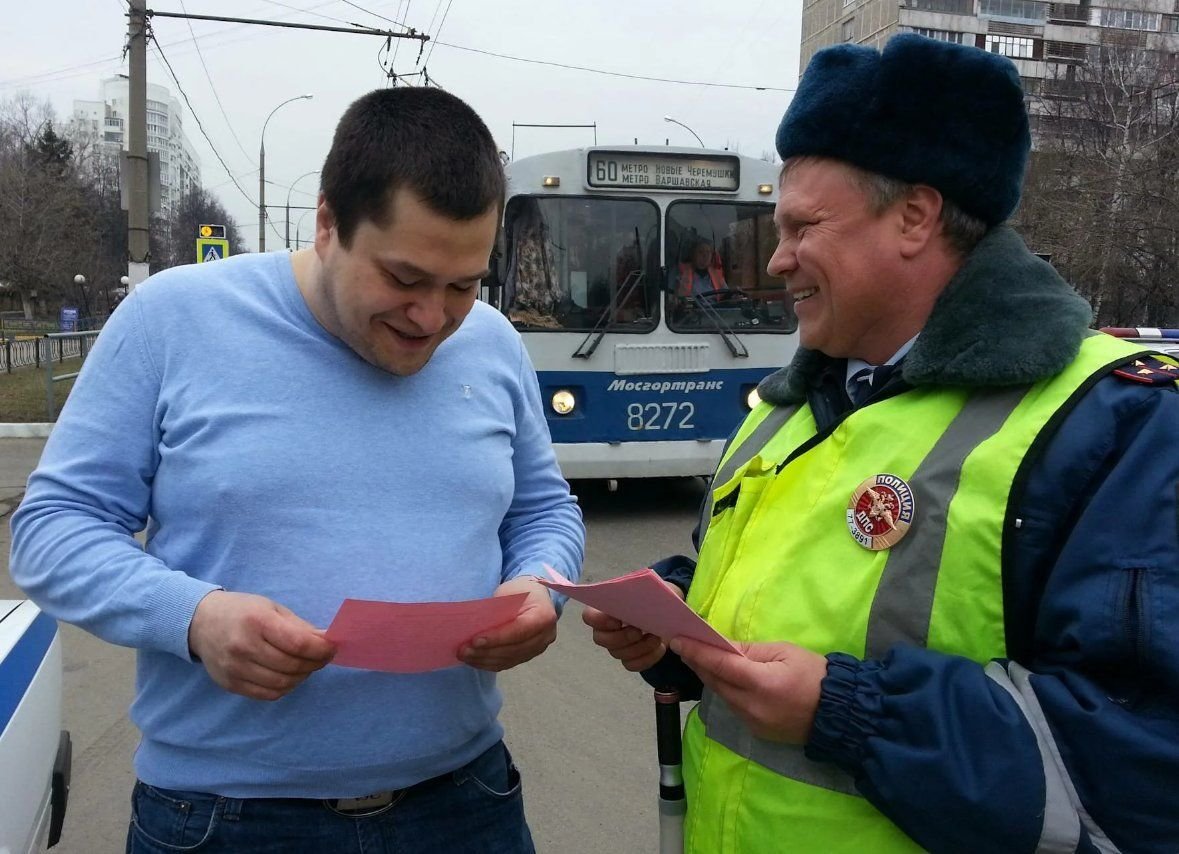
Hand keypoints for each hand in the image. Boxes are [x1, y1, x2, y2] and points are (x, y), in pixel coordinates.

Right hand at [188, 590, 335, 700]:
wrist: (200, 622)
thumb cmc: (242, 611)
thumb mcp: (272, 609)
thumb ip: (300, 627)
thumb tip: (328, 641)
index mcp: (257, 621)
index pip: (299, 643)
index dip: (321, 649)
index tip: (332, 648)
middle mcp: (244, 647)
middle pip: (292, 666)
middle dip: (315, 663)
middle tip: (322, 657)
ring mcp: (235, 668)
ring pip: (282, 684)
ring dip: (302, 677)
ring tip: (306, 666)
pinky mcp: (230, 684)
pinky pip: (267, 694)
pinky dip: (285, 688)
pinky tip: (288, 676)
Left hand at [459, 576, 557, 671]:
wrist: (535, 596)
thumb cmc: (520, 590)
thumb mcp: (509, 592)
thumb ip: (496, 610)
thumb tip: (474, 627)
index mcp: (544, 616)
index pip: (519, 631)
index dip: (497, 638)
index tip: (475, 640)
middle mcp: (546, 636)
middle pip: (514, 649)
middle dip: (486, 651)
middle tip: (463, 650)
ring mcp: (539, 648)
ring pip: (509, 659)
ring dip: (485, 660)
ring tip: (464, 655)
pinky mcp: (529, 656)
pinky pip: (508, 663)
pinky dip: (489, 663)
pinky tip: (474, 660)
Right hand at [582, 580, 684, 671]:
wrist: (665, 613)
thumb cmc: (652, 598)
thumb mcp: (647, 589)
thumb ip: (639, 591)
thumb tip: (640, 595)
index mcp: (604, 610)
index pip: (589, 616)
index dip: (599, 621)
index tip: (618, 620)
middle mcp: (605, 630)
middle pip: (601, 640)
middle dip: (621, 637)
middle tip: (639, 631)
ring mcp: (616, 647)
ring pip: (618, 654)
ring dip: (639, 647)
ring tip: (656, 637)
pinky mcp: (629, 659)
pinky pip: (632, 665)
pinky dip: (648, 658)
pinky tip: (660, 647)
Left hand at [670, 637, 827, 743]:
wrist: (839, 713)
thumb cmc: (816, 675)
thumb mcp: (785, 652)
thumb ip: (752, 651)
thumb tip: (724, 646)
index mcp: (760, 683)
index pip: (719, 664)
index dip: (696, 652)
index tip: (678, 641)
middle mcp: (751, 706)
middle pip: (715, 682)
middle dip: (698, 663)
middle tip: (684, 646)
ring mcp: (753, 722)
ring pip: (722, 696)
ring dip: (710, 678)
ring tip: (699, 659)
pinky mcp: (757, 732)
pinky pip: (734, 708)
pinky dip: (725, 691)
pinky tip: (722, 679)